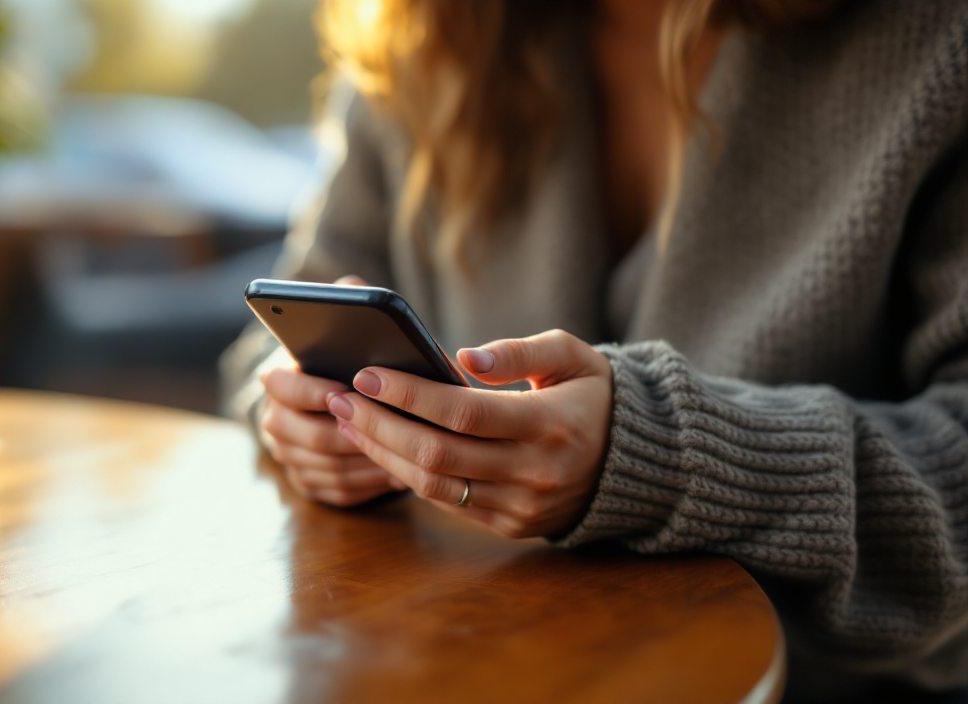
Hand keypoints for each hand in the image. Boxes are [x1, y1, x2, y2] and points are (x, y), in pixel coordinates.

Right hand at [258, 276, 403, 506]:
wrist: (329, 398)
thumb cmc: (343, 358)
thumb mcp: (340, 327)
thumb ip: (345, 302)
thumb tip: (352, 287)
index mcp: (277, 381)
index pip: (282, 386)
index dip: (313, 390)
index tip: (346, 388)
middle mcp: (275, 422)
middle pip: (308, 436)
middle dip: (350, 432)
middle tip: (387, 427)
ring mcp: (290, 457)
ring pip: (327, 467)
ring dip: (366, 460)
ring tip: (405, 452)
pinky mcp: (310, 484)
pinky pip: (339, 491)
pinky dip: (370, 484)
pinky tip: (401, 472)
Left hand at [326, 329, 612, 537]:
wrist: (631, 461)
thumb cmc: (591, 395)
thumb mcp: (572, 356)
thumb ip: (520, 352)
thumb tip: (465, 358)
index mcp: (552, 425)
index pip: (463, 412)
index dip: (408, 395)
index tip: (365, 374)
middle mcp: (536, 472)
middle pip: (437, 453)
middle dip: (379, 424)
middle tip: (339, 397)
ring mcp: (522, 506)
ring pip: (434, 485)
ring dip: (382, 453)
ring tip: (348, 420)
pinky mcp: (511, 526)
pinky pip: (447, 503)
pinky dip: (408, 475)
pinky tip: (380, 447)